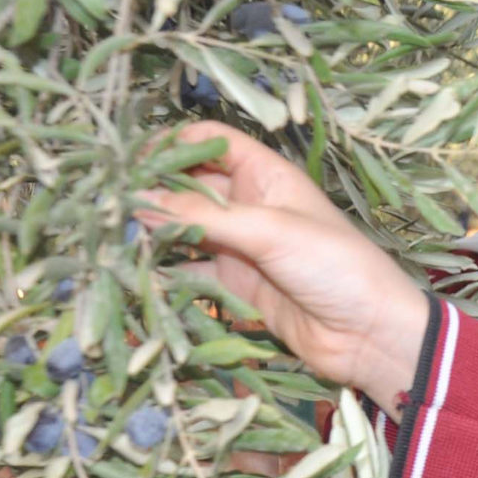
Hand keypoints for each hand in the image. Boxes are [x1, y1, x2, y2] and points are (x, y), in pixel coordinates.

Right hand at [136, 123, 429, 410]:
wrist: (372, 335)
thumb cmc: (337, 266)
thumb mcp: (270, 231)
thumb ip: (203, 215)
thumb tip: (137, 199)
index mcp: (266, 175)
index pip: (210, 142)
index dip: (170, 145)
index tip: (127, 161)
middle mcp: (249, 204)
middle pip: (188, 185)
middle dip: (150, 191)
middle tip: (105, 204)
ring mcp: (240, 247)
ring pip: (184, 230)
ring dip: (151, 233)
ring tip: (109, 238)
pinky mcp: (235, 288)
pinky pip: (190, 275)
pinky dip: (163, 275)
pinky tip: (134, 275)